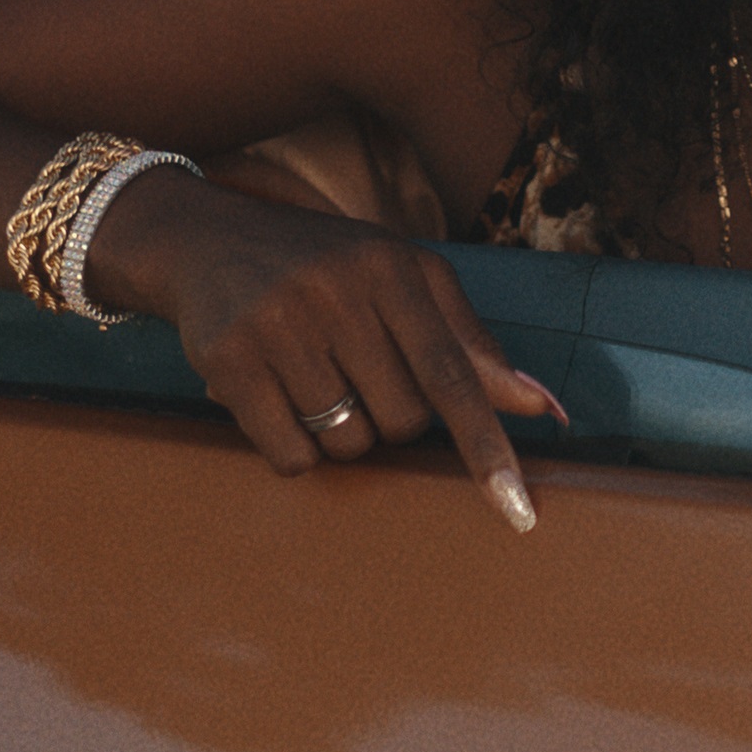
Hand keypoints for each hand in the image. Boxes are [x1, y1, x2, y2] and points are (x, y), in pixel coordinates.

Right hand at [95, 172, 565, 529]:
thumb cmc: (330, 269)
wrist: (209, 241)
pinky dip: (295, 450)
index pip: (454, 375)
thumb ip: (472, 345)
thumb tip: (542, 407)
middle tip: (360, 374)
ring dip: (342, 434)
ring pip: (347, 444)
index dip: (488, 446)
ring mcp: (279, 325)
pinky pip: (289, 457)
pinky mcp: (228, 361)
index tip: (518, 510)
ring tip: (316, 380)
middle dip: (391, 417)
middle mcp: (337, 292)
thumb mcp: (405, 282)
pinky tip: (278, 401)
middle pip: (402, 421)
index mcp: (393, 269)